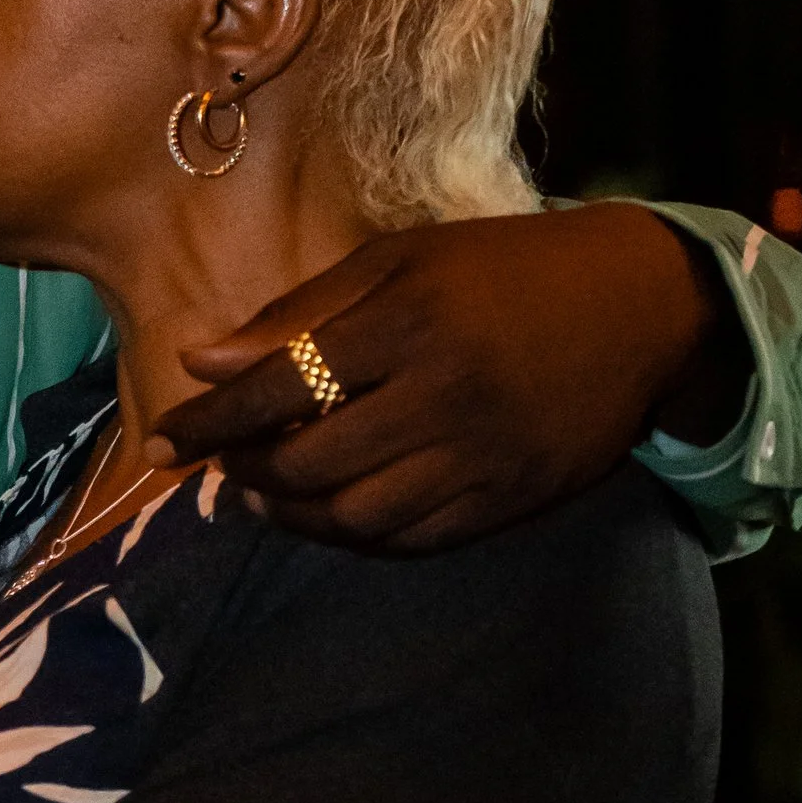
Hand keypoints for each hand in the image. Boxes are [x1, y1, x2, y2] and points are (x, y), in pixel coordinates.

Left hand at [155, 204, 738, 550]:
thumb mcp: (403, 260)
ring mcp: (479, 458)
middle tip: (220, 464)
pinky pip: (410, 542)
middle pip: (307, 464)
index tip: (161, 444)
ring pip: (353, 518)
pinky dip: (353, 538)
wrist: (641, 309)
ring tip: (263, 496)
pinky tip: (329, 515)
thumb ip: (301, 312)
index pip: (277, 388)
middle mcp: (441, 396)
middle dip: (244, 473)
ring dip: (291, 516)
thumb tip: (204, 360)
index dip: (207, 424)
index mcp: (408, 322)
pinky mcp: (509, 501)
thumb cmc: (505, 269)